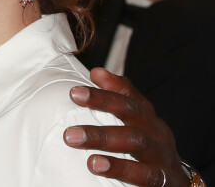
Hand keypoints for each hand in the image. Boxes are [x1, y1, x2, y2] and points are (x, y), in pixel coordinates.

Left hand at [63, 68, 188, 186]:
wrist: (177, 182)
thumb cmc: (148, 145)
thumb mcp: (136, 120)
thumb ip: (117, 95)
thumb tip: (97, 72)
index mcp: (145, 114)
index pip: (126, 94)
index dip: (103, 89)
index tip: (75, 91)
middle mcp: (155, 130)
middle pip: (130, 111)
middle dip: (100, 105)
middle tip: (70, 112)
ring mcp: (160, 155)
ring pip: (135, 141)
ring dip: (103, 139)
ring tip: (74, 138)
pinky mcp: (162, 180)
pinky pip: (143, 174)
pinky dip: (119, 169)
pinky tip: (96, 165)